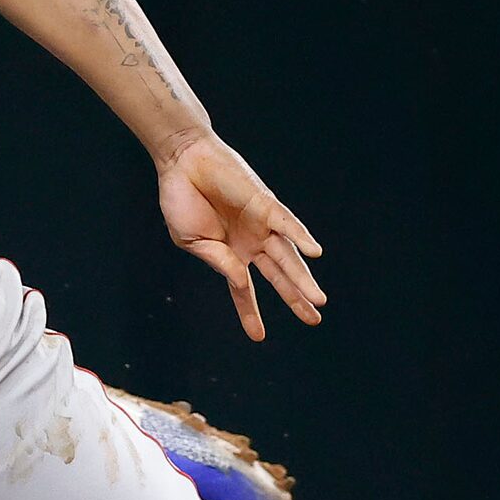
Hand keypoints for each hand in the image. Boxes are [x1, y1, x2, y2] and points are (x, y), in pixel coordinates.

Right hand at [154, 135, 324, 340]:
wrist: (182, 162)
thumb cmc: (180, 199)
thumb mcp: (191, 241)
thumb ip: (218, 262)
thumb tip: (244, 282)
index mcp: (229, 254)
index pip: (244, 290)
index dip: (250, 312)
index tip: (258, 337)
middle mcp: (251, 242)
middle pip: (279, 275)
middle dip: (296, 297)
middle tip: (314, 318)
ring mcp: (261, 224)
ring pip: (287, 257)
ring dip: (302, 279)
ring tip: (318, 300)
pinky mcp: (265, 204)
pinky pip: (286, 224)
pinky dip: (300, 237)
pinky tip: (314, 254)